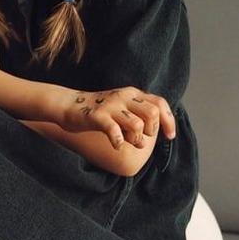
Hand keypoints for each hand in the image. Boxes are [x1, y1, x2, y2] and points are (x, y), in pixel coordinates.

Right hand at [55, 86, 176, 149]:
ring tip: (130, 143)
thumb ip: (139, 114)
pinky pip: (114, 131)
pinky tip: (116, 145)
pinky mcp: (97, 116)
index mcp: (132, 94)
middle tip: (142, 138)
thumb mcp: (122, 108)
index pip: (160, 103)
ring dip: (137, 139)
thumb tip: (157, 132)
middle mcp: (124, 96)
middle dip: (152, 131)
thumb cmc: (100, 112)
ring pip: (137, 124)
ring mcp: (110, 106)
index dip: (169, 121)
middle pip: (152, 113)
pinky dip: (119, 142)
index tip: (169, 136)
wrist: (69, 106)